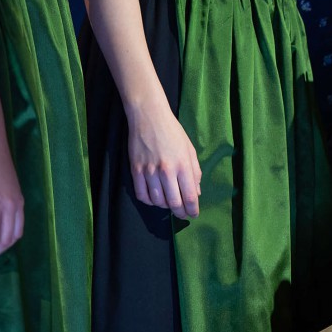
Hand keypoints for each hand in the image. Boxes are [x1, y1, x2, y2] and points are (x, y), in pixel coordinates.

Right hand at [127, 101, 201, 218]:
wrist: (149, 117)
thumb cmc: (173, 132)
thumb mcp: (189, 149)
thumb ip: (195, 172)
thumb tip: (196, 193)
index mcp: (183, 164)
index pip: (190, 196)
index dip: (192, 209)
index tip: (194, 214)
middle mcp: (167, 170)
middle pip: (174, 202)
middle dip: (180, 212)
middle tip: (182, 215)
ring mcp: (149, 171)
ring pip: (157, 201)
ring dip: (165, 207)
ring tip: (169, 204)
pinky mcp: (135, 170)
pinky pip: (142, 195)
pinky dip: (149, 201)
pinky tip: (155, 198)